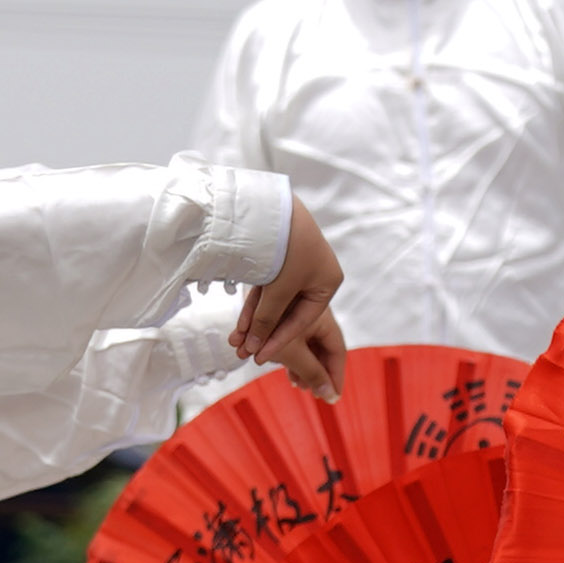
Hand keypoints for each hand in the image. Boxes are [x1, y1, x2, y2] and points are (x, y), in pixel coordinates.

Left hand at [235, 199, 347, 401]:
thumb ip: (266, 321)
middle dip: (266, 337)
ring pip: (274, 305)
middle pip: (290, 317)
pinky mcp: (275, 260)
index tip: (261, 360)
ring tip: (236, 345)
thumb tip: (254, 350)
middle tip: (247, 357)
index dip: (281, 342)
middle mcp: (314, 275)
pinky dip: (251, 308)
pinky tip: (238, 327)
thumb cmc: (281, 245)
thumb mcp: (277, 289)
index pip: (305, 322)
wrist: (264, 203)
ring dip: (255, 325)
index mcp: (327, 282)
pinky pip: (265, 291)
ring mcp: (294, 267)